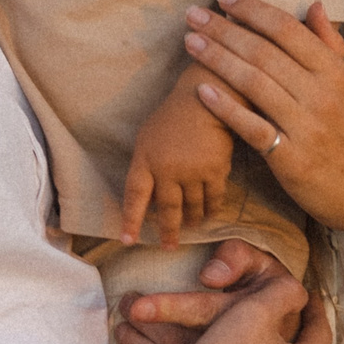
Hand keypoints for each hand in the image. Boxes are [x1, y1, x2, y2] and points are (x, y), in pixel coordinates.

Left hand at [113, 240, 289, 343]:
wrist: (295, 341)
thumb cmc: (269, 296)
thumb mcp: (264, 269)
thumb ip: (238, 258)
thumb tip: (210, 275)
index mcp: (256, 321)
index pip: (208, 314)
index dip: (169, 307)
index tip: (135, 307)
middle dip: (146, 330)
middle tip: (123, 308)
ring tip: (122, 329)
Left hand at [119, 73, 239, 247]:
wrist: (205, 97)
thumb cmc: (173, 116)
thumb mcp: (148, 137)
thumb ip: (146, 166)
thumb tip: (148, 198)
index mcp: (145, 159)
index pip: (134, 196)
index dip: (130, 220)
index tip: (127, 240)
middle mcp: (167, 169)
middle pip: (166, 209)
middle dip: (168, 231)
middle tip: (169, 246)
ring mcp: (192, 171)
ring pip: (192, 207)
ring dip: (193, 220)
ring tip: (192, 226)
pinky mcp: (215, 170)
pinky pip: (214, 199)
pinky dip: (212, 209)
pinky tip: (211, 214)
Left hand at [185, 0, 343, 237]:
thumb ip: (331, 45)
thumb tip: (314, 4)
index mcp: (334, 72)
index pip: (287, 30)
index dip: (253, 10)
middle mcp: (321, 94)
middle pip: (263, 52)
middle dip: (224, 29)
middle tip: (193, 14)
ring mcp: (306, 127)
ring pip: (253, 83)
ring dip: (217, 60)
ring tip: (190, 42)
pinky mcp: (292, 159)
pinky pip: (252, 128)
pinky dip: (226, 108)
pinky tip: (201, 91)